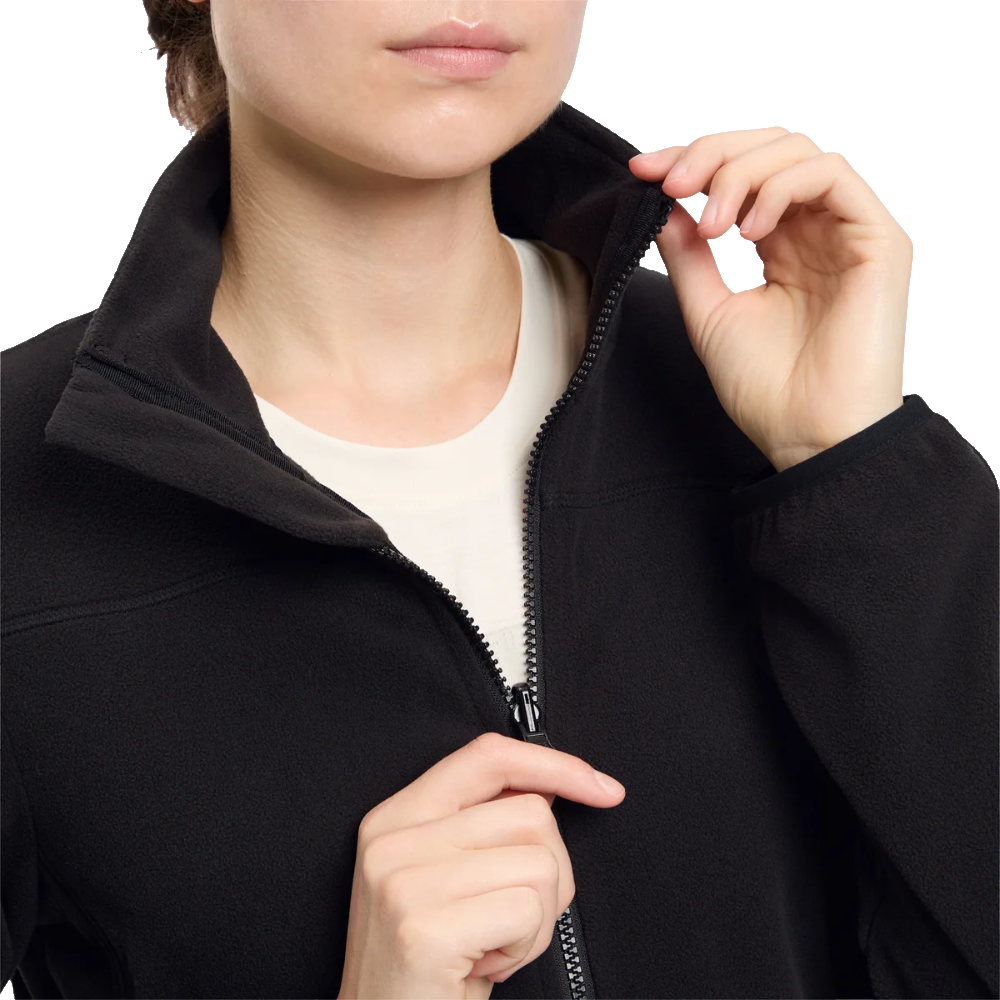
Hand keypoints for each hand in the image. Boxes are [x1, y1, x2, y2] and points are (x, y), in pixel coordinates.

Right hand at [337, 732, 625, 998]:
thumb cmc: (430, 969)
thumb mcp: (447, 882)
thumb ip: (483, 826)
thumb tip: (549, 785)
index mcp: (396, 817)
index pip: (487, 755)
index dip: (554, 764)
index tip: (602, 787)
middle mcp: (392, 840)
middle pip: (530, 814)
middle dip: (551, 874)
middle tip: (511, 921)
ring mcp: (403, 882)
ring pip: (540, 863)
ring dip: (539, 920)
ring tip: (495, 945)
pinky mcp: (424, 930)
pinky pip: (528, 911)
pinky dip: (526, 947)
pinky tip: (487, 967)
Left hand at [629, 127, 911, 471]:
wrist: (807, 435)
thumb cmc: (764, 389)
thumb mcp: (708, 312)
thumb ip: (688, 256)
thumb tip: (664, 206)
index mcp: (781, 244)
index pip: (740, 173)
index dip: (692, 159)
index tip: (643, 170)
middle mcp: (816, 230)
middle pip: (768, 147)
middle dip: (711, 154)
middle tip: (671, 184)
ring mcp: (848, 231)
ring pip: (797, 152)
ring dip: (740, 172)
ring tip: (713, 224)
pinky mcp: (879, 239)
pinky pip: (832, 174)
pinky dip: (781, 188)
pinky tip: (749, 231)